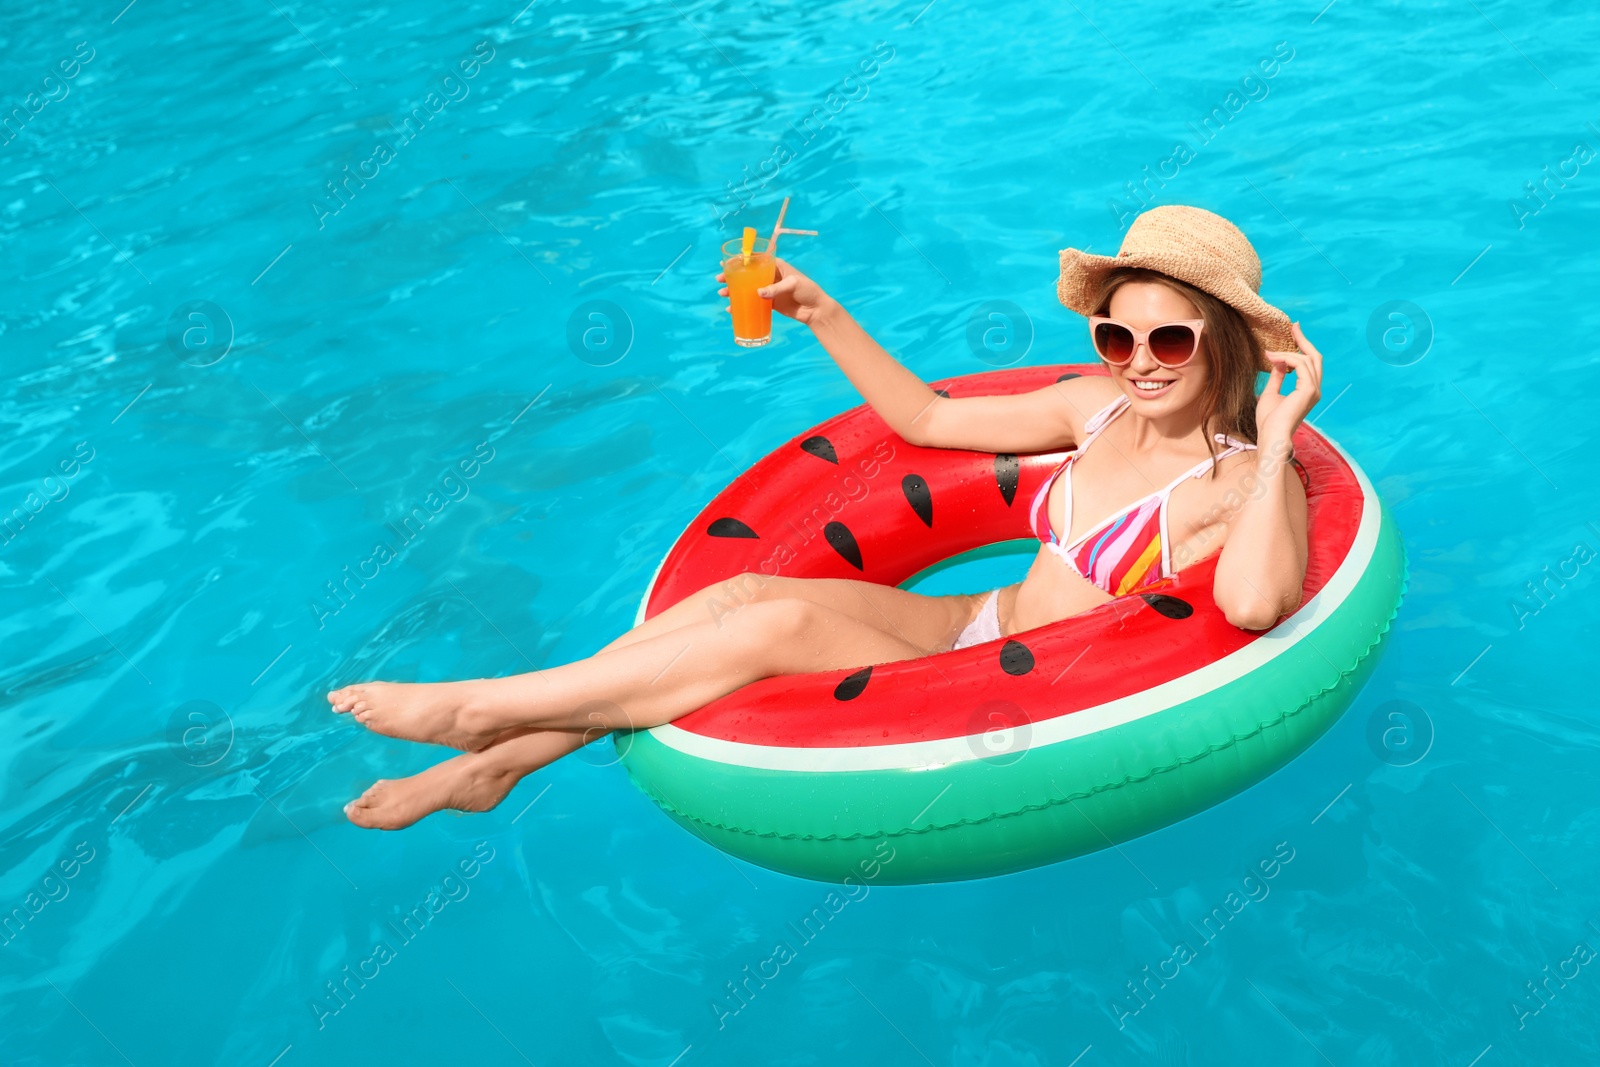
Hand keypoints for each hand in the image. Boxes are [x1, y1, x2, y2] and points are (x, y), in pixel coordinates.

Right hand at [716, 257, 832, 325]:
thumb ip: (776, 288)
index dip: (740, 259)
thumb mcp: (793, 285)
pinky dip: (742, 305)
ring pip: (747, 288)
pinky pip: (753, 302)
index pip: (755, 259)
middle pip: (747, 274)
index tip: (727, 262)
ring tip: (723, 294)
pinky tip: (732, 308)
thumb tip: (758, 293)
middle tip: (719, 279)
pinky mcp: (770, 303)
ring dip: (734, 291)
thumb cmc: (808, 291)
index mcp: (776, 266)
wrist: (816, 310)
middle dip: (732, 276)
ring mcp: (769, 290)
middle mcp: (770, 276)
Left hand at [1257, 322, 1322, 448]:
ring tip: (1268, 353)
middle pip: (1314, 357)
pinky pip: (1300, 365)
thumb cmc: (1269, 421)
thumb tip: (1278, 361)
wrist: (1271, 435)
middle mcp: (1314, 389)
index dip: (1303, 347)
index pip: (1309, 364)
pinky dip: (1286, 359)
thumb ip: (1277, 377)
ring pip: (1305, 359)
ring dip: (1286, 353)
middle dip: (1303, 340)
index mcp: (1308, 390)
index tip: (1293, 332)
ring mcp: (1314, 390)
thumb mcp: (1270, 393)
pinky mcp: (1308, 390)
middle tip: (1293, 326)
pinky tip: (1272, 359)